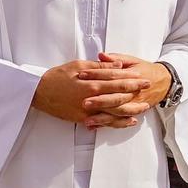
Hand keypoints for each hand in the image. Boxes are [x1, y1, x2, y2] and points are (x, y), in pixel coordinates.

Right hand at [30, 55, 163, 128]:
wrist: (39, 93)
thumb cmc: (57, 77)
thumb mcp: (78, 65)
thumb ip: (99, 67)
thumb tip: (116, 65)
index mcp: (92, 83)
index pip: (118, 81)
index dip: (132, 79)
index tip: (143, 78)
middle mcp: (93, 98)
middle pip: (120, 96)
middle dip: (136, 93)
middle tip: (148, 89)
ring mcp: (88, 110)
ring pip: (115, 112)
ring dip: (131, 110)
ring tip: (143, 108)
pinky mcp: (83, 118)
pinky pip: (104, 122)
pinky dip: (117, 122)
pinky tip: (127, 121)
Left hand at [83, 54, 170, 123]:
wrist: (163, 82)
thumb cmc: (145, 70)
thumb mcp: (132, 61)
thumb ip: (115, 59)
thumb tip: (101, 55)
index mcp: (131, 75)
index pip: (111, 74)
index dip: (96, 74)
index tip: (81, 75)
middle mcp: (133, 91)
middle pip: (115, 96)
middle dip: (100, 101)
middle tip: (84, 102)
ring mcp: (134, 103)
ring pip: (117, 112)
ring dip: (102, 118)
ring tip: (88, 120)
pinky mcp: (133, 112)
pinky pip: (120, 120)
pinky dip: (107, 124)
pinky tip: (95, 126)